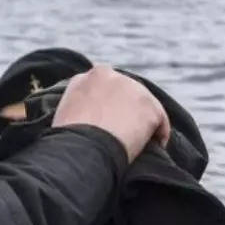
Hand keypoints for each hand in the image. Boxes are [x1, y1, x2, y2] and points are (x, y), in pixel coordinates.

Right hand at [52, 66, 170, 162]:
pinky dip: (159, 134)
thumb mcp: (65, 117)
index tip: (108, 123)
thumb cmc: (69, 142)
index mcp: (87, 78)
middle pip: (127, 92)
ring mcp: (132, 88)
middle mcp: (110, 76)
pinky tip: (155, 148)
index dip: (109, 107)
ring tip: (142, 144)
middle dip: (128, 111)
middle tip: (127, 134)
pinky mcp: (150, 106)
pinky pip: (160, 121)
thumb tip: (88, 121)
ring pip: (144, 105)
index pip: (105, 88)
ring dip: (143, 123)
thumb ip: (79, 109)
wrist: (83, 148)